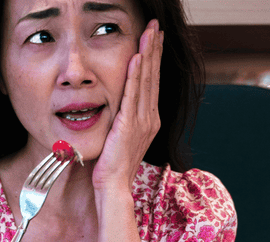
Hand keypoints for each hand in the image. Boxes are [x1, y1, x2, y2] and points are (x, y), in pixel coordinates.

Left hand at [92, 19, 162, 194]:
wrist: (113, 186)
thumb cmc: (113, 166)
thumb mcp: (120, 139)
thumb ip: (122, 121)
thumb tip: (117, 110)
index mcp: (148, 120)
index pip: (152, 82)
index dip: (154, 60)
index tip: (155, 40)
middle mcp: (150, 118)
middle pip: (153, 76)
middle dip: (155, 49)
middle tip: (157, 27)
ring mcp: (142, 121)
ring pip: (146, 80)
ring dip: (148, 54)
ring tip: (150, 33)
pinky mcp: (129, 125)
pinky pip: (132, 94)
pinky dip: (135, 75)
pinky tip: (136, 57)